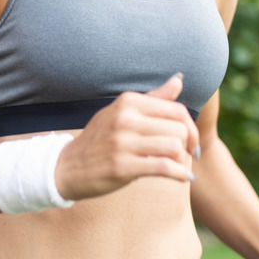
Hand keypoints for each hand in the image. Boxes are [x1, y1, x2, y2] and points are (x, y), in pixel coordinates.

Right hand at [54, 74, 199, 200]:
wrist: (68, 167)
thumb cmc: (100, 139)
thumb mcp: (122, 112)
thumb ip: (153, 98)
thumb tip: (179, 80)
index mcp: (128, 102)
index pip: (177, 110)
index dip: (191, 128)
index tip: (190, 141)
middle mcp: (125, 118)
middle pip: (179, 129)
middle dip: (188, 145)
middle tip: (186, 155)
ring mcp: (121, 142)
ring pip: (174, 147)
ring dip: (182, 160)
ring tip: (177, 165)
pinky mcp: (121, 166)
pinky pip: (164, 167)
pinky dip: (179, 174)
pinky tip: (181, 178)